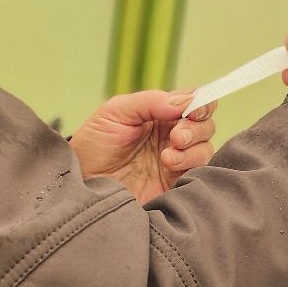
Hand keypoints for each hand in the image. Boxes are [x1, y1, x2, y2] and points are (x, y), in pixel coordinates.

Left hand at [70, 92, 217, 203]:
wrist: (82, 183)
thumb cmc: (93, 145)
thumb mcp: (115, 112)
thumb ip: (150, 102)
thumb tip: (184, 101)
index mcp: (160, 115)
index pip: (193, 103)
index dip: (201, 104)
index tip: (193, 109)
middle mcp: (172, 137)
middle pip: (205, 126)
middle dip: (196, 128)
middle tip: (175, 136)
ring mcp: (175, 161)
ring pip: (205, 149)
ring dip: (193, 148)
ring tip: (167, 156)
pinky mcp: (175, 184)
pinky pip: (199, 173)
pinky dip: (190, 165)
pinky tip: (169, 166)